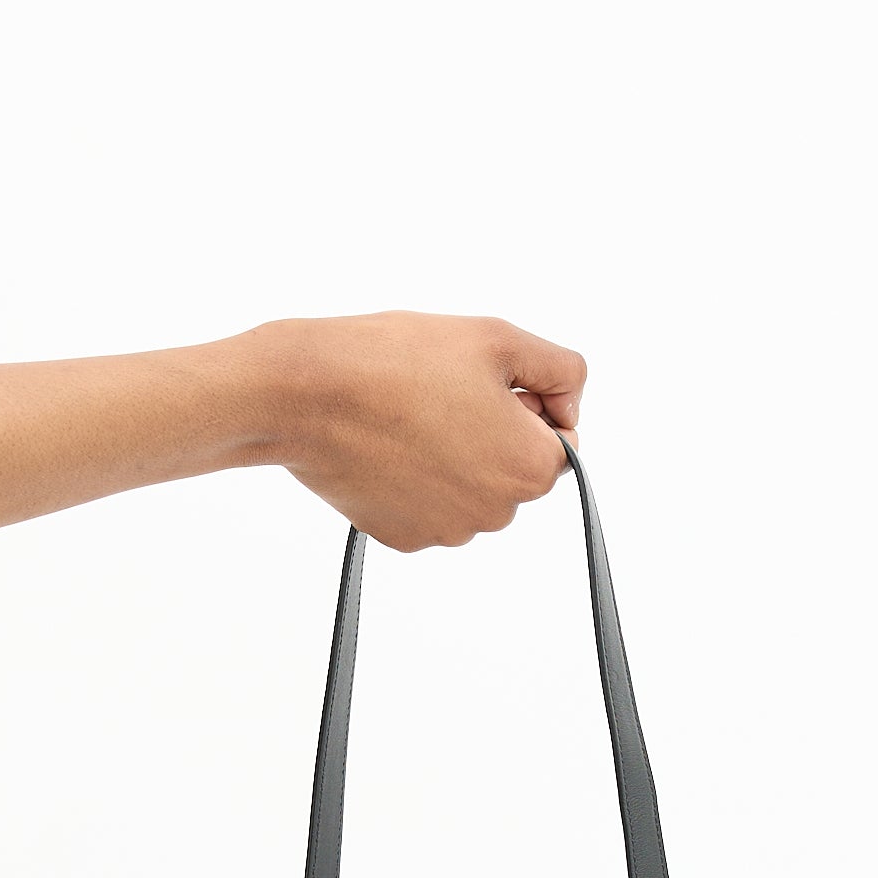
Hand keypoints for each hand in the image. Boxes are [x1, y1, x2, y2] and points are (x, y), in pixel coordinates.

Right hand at [246, 311, 585, 551]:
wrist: (308, 394)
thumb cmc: (396, 360)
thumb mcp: (496, 338)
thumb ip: (558, 369)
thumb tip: (570, 403)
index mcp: (531, 467)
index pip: (560, 439)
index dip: (527, 403)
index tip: (484, 382)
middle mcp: (497, 513)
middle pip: (513, 469)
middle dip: (492, 433)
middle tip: (440, 393)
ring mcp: (448, 532)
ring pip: (470, 489)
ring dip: (453, 455)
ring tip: (409, 415)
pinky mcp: (405, 538)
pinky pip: (428, 505)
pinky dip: (415, 477)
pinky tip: (388, 443)